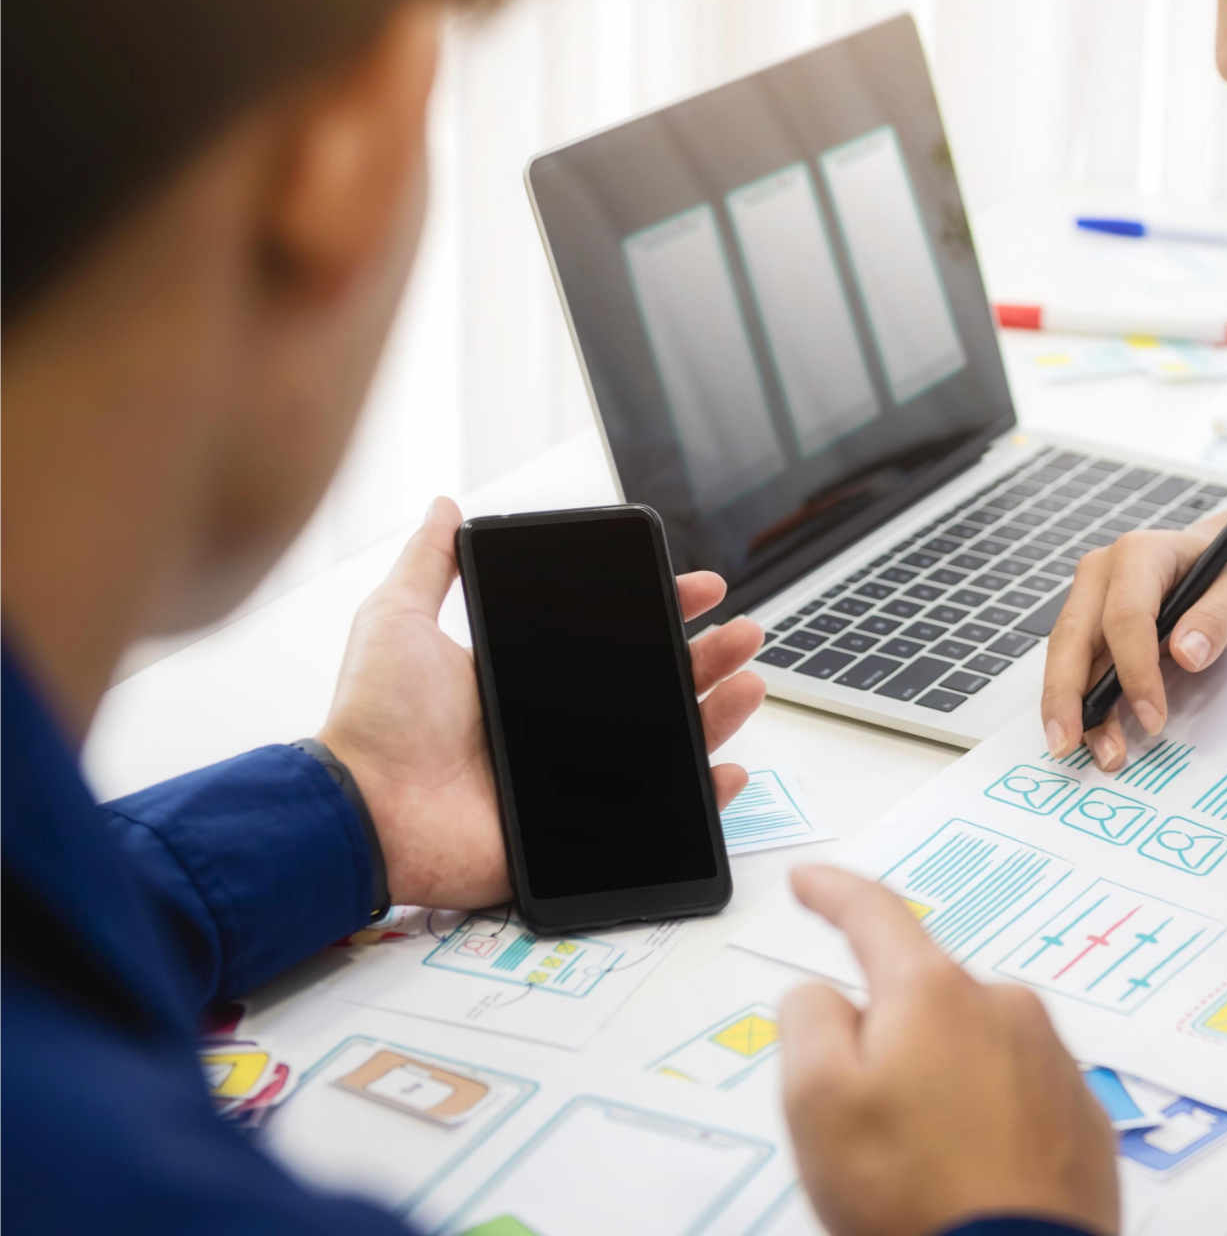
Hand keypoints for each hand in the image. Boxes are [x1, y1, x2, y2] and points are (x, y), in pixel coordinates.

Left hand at [318, 497, 766, 908]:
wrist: (363, 811)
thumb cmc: (372, 720)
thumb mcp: (396, 621)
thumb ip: (427, 564)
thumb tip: (442, 504)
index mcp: (529, 678)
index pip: (616, 638)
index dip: (664, 609)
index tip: (701, 586)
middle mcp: (558, 728)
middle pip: (657, 686)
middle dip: (709, 658)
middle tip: (744, 633)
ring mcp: (573, 783)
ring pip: (669, 745)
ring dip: (718, 713)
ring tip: (749, 683)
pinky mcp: (578, 836)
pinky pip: (657, 820)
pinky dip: (703, 800)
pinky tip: (730, 768)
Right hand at [779, 866, 1119, 1235]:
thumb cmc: (917, 1201)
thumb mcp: (817, 1103)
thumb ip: (808, 1021)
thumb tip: (824, 995)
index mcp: (934, 994)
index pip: (873, 914)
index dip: (831, 893)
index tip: (810, 883)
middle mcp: (1004, 1009)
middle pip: (922, 1000)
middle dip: (888, 1045)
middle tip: (867, 1128)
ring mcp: (1052, 1062)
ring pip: (970, 1052)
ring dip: (940, 1091)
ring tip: (922, 1170)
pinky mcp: (1080, 1116)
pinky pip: (1015, 1098)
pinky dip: (986, 1127)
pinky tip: (967, 1178)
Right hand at [1040, 481, 1226, 770]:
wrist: (1219, 571)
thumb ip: (1218, 618)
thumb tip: (1187, 653)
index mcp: (1139, 554)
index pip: (1125, 615)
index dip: (1134, 670)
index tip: (1154, 719)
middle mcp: (1101, 573)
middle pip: (1072, 636)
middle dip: (1067, 695)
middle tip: (1067, 744)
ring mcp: (1088, 600)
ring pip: (1067, 658)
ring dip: (1074, 709)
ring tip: (1092, 754)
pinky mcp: (1087, 628)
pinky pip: (1077, 668)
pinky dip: (1082, 705)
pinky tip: (1091, 738)